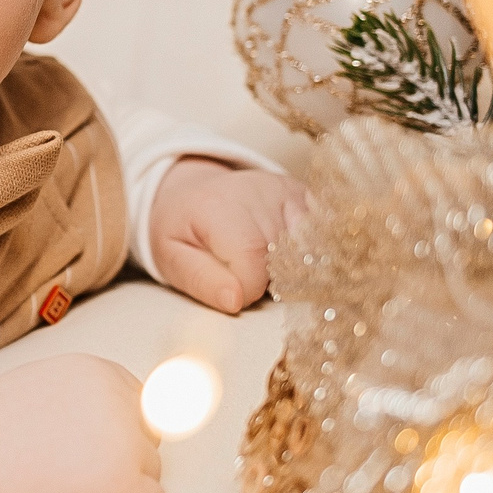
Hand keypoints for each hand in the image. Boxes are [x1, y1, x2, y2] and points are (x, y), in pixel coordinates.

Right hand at [0, 353, 165, 492]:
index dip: (115, 431)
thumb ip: (91, 395)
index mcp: (102, 372)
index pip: (142, 404)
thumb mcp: (48, 384)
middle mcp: (121, 403)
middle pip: (150, 439)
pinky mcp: (121, 489)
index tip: (82, 446)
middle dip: (121, 458)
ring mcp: (124, 447)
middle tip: (71, 471)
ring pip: (152, 475)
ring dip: (121, 487)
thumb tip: (151, 404)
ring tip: (70, 490)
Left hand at [149, 159, 306, 314]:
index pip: (253, 271)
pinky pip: (321, 236)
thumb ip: (201, 281)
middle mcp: (259, 192)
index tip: (230, 287)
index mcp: (219, 208)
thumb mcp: (172, 259)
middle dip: (269, 282)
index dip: (245, 292)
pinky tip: (285, 251)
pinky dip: (307, 253)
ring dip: (290, 268)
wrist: (191, 193)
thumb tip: (234, 301)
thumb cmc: (181, 231)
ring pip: (307, 252)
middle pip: (284, 263)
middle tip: (244, 270)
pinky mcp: (305, 194)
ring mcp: (287, 191)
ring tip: (262, 259)